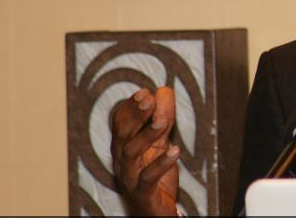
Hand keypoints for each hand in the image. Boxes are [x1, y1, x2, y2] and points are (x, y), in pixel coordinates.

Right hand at [110, 87, 179, 215]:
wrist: (157, 210)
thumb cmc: (155, 175)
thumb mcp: (160, 142)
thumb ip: (162, 118)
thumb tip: (164, 90)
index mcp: (125, 146)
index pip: (121, 123)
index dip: (131, 107)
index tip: (145, 91)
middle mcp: (123, 160)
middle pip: (122, 134)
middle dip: (135, 115)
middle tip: (148, 98)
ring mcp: (130, 177)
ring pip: (131, 154)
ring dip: (146, 135)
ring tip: (162, 121)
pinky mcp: (143, 193)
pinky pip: (147, 179)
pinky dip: (160, 164)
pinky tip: (175, 151)